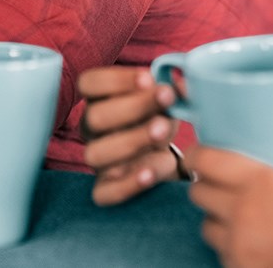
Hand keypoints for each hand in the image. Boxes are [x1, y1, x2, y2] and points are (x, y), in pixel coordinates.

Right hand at [77, 66, 182, 204]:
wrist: (164, 162)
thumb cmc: (159, 122)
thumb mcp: (167, 103)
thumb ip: (173, 91)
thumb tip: (183, 83)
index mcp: (101, 100)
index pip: (89, 82)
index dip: (115, 79)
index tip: (148, 79)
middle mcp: (92, 130)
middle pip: (93, 117)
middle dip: (132, 107)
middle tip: (166, 100)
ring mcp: (97, 161)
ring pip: (95, 153)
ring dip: (131, 141)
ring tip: (162, 132)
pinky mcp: (105, 190)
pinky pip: (103, 192)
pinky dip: (128, 183)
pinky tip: (150, 172)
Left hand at [187, 147, 272, 267]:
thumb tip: (271, 177)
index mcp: (260, 179)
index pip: (205, 159)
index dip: (198, 157)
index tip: (200, 157)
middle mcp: (242, 209)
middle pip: (198, 193)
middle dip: (207, 190)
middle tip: (220, 190)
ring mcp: (240, 244)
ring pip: (207, 228)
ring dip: (218, 224)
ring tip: (239, 224)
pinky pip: (224, 256)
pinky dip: (233, 252)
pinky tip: (254, 249)